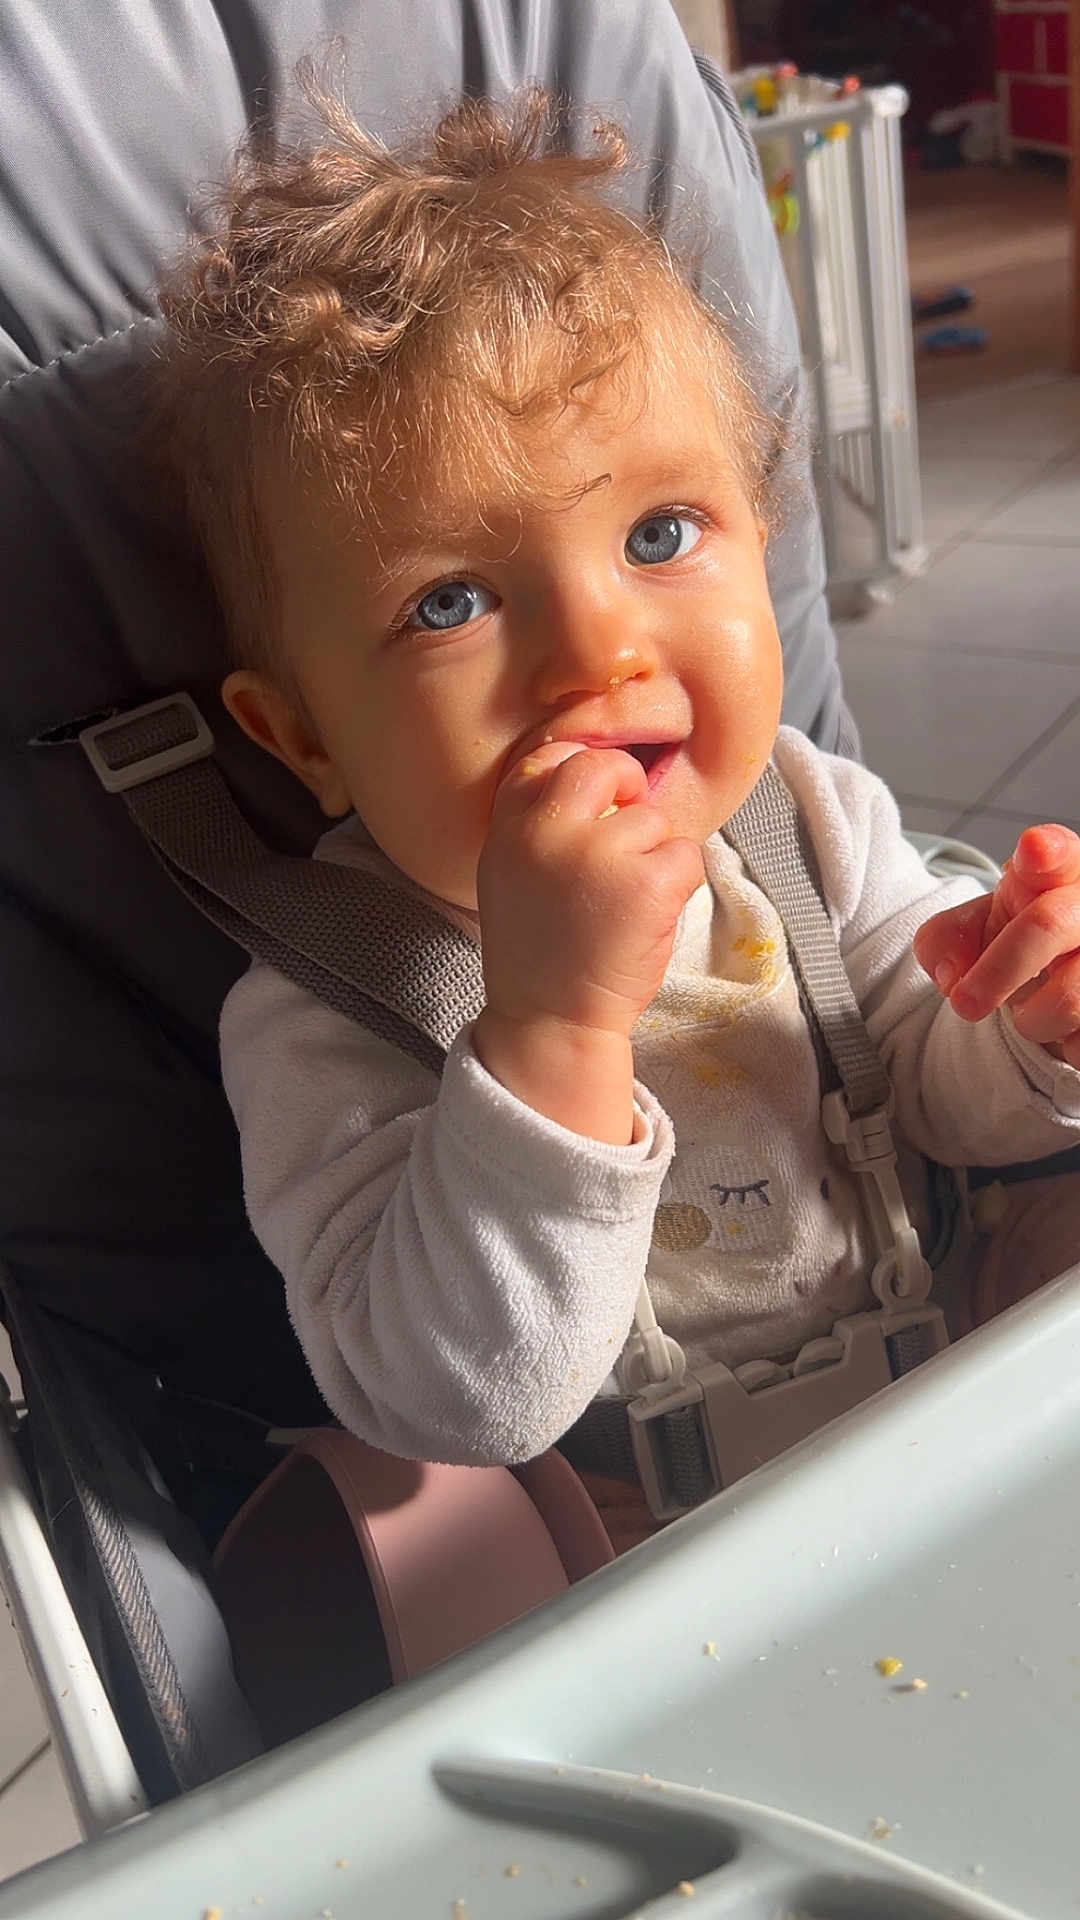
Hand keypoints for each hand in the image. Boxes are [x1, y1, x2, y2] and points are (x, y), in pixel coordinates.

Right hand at [472, 742, 703, 1138]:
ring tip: (624, 903)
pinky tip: (649, 916)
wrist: (551, 1021)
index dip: (580, 772)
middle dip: (627, 787)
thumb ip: (537, 825)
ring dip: (652, 855)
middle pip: (603, 766)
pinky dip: (679, 882)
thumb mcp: (510, 873)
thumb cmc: (539, 952)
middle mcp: (548, 832)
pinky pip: (686, 853)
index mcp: (509, 828)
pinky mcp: (646, 883)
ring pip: (652, 819)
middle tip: (630, 834)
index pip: (548, 757)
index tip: (593, 804)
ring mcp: (598, 854)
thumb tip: (595, 780)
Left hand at [913, 825, 1079, 1065]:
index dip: (1045, 851)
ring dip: (1032, 1020)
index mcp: (1059, 874)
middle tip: (965, 1004)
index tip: (1033, 849)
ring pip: (1069, 996)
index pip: (1057, 853)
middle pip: (1047, 925)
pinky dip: (1063, 1046)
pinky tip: (1068, 1029)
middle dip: (997, 972)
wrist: (1054, 987)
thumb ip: (944, 940)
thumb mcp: (971, 932)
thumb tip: (951, 977)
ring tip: (1032, 1012)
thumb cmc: (1017, 944)